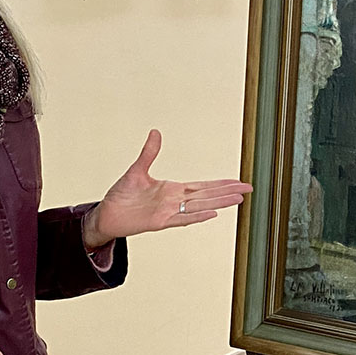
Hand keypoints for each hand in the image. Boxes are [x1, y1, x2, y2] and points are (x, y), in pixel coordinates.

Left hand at [82, 130, 250, 247]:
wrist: (107, 214)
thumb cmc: (121, 195)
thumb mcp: (137, 170)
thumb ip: (149, 153)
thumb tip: (156, 132)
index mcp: (171, 190)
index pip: (202, 186)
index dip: (220, 184)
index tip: (238, 182)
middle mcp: (174, 201)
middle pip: (207, 195)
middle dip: (227, 192)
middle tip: (248, 190)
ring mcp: (168, 212)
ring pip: (199, 206)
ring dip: (218, 203)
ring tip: (238, 199)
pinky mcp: (158, 222)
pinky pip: (181, 219)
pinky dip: (197, 216)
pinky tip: (212, 213)